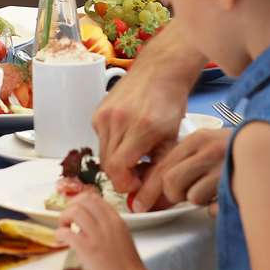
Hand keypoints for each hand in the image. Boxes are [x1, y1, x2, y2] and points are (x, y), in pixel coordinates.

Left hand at [56, 192, 149, 269]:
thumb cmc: (129, 268)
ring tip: (64, 228)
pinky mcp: (86, 248)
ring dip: (64, 218)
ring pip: (74, 211)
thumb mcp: (123, 238)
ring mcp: (97, 235)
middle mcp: (107, 223)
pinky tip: (61, 240)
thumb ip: (109, 229)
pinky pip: (66, 232)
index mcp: (117, 221)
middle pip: (83, 200)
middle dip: (71, 207)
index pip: (95, 199)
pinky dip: (60, 234)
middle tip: (67, 219)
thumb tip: (91, 226)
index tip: (74, 208)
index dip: (80, 201)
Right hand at [94, 46, 194, 193]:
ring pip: (102, 153)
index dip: (126, 184)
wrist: (160, 70)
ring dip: (116, 160)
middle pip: (108, 165)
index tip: (138, 184)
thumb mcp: (172, 140)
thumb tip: (144, 199)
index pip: (118, 169)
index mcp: (141, 128)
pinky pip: (100, 139)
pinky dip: (112, 144)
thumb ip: (158, 170)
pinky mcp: (97, 111)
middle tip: (139, 172)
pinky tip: (128, 137)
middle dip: (122, 175)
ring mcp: (105, 114)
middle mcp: (118, 120)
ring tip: (135, 155)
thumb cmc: (170, 102)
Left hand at [133, 127, 231, 211]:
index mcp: (198, 138)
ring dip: (197, 200)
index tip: (140, 206)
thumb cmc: (237, 155)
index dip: (148, 188)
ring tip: (211, 191)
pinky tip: (225, 196)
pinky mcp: (236, 184)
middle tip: (182, 198)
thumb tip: (154, 194)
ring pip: (190, 196)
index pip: (162, 165)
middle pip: (170, 182)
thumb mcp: (208, 150)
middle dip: (171, 197)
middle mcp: (209, 149)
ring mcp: (223, 166)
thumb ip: (183, 164)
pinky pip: (213, 208)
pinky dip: (216, 208)